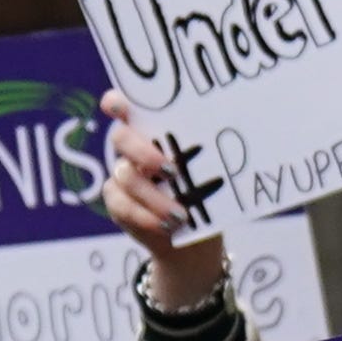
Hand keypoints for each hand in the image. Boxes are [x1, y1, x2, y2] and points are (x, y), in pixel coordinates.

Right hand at [97, 92, 231, 310]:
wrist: (196, 237)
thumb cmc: (205, 194)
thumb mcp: (211, 171)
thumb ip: (204, 154)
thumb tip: (224, 138)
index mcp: (152, 130)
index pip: (124, 107)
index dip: (116, 103)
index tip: (120, 108)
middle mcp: (132, 149)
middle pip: (121, 137)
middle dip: (143, 153)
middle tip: (171, 171)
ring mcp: (122, 175)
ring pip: (127, 176)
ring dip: (154, 197)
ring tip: (180, 215)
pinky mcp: (117, 202)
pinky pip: (123, 206)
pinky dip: (146, 217)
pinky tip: (166, 226)